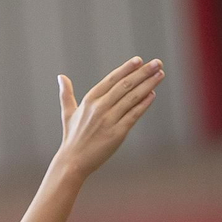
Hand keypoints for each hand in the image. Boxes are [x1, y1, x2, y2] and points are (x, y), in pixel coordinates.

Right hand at [54, 57, 163, 178]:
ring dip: (148, 85)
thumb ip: (66, 94)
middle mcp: (99, 107)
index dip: (126, 69)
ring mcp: (109, 120)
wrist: (73, 161)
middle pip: (125, 85)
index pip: (111, 79)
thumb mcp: (67, 113)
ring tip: (160, 74)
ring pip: (132, 98)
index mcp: (89, 100)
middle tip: (158, 63)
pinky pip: (133, 115)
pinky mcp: (117, 133)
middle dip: (143, 73)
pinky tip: (152, 94)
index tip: (139, 60)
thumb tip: (61, 77)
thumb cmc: (72, 138)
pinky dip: (144, 104)